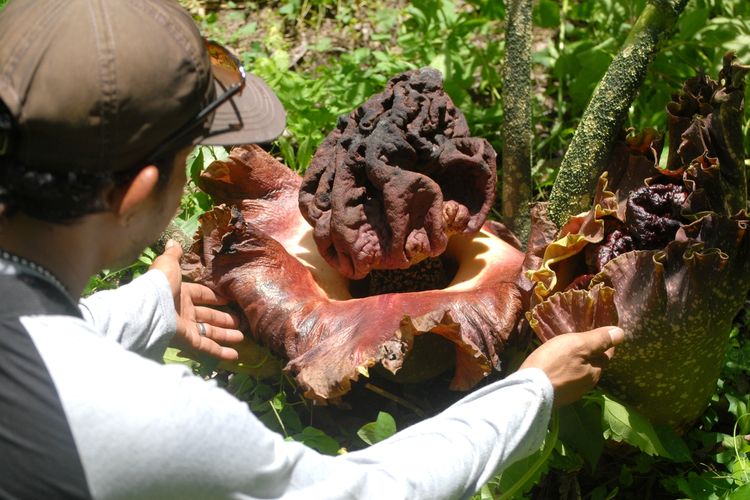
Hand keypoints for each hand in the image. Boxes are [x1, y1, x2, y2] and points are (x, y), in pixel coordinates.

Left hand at [149, 240, 243, 360]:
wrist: (150, 305)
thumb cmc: (161, 283)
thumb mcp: (169, 264)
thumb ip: (173, 254)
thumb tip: (172, 240)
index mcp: (180, 293)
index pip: (200, 295)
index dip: (213, 297)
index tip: (227, 300)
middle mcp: (183, 311)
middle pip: (207, 316)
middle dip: (223, 319)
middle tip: (238, 322)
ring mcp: (186, 327)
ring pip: (209, 332)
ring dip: (225, 335)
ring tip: (241, 337)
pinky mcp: (188, 341)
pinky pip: (207, 347)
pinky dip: (220, 352)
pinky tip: (235, 355)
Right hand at [520, 326, 625, 406]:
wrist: (528, 390)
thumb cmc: (554, 363)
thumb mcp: (577, 345)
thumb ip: (598, 340)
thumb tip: (621, 333)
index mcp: (595, 372)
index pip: (606, 355)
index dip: (604, 343)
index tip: (598, 333)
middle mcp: (587, 385)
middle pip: (593, 365)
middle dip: (589, 354)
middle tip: (579, 341)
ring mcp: (571, 393)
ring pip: (579, 374)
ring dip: (576, 364)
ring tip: (565, 353)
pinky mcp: (557, 396)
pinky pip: (566, 380)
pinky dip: (564, 372)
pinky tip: (555, 367)